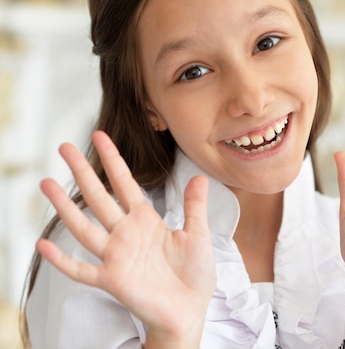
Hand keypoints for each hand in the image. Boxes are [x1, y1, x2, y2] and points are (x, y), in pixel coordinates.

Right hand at [37, 131, 215, 346]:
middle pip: (99, 197)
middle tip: (64, 147)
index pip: (125, 184)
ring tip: (46, 184)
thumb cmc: (194, 275)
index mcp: (146, 221)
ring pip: (84, 227)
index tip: (99, 137)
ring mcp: (116, 256)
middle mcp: (127, 234)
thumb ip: (194, 207)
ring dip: (65, 207)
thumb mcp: (198, 235)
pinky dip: (62, 260)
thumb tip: (199, 177)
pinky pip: (82, 270)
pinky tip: (43, 245)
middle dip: (83, 172)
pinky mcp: (112, 280)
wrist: (191, 310)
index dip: (112, 160)